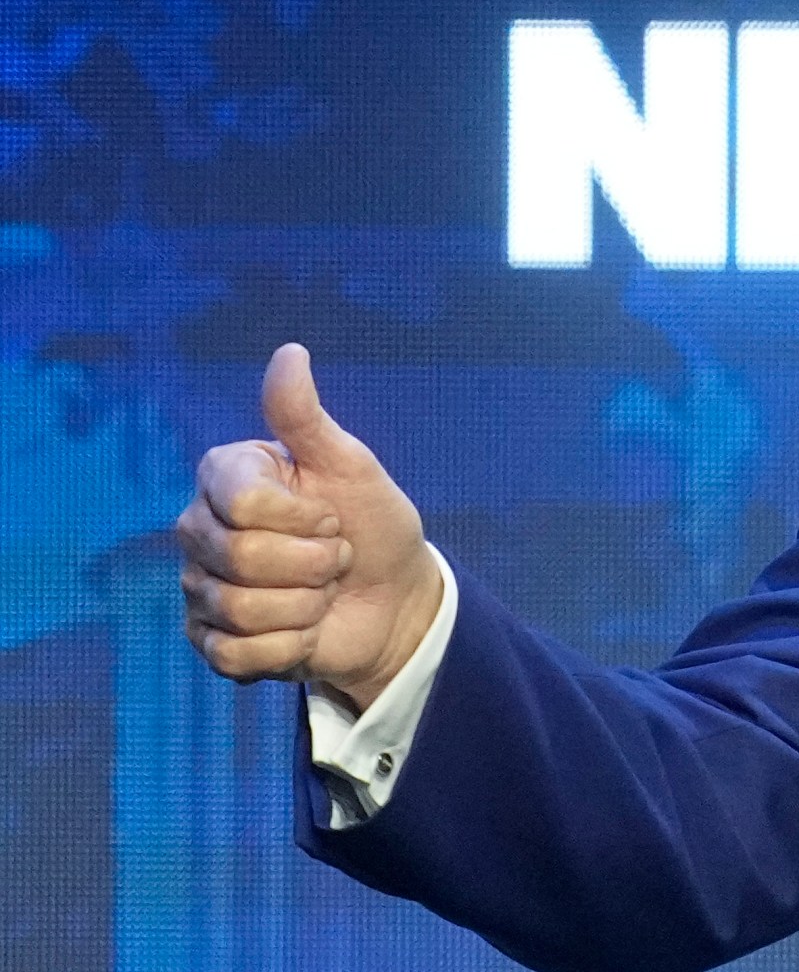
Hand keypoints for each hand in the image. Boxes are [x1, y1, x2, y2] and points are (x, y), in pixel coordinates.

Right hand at [175, 343, 442, 711]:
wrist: (393, 598)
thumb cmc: (372, 523)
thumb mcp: (351, 466)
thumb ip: (308, 418)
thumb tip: (289, 352)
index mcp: (225, 477)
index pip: (244, 503)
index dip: (305, 517)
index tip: (330, 514)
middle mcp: (199, 529)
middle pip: (241, 559)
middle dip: (314, 564)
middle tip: (334, 558)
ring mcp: (199, 586)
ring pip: (240, 609)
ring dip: (306, 606)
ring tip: (320, 593)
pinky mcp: (209, 639)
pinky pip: (236, 653)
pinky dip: (288, 646)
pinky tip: (303, 629)